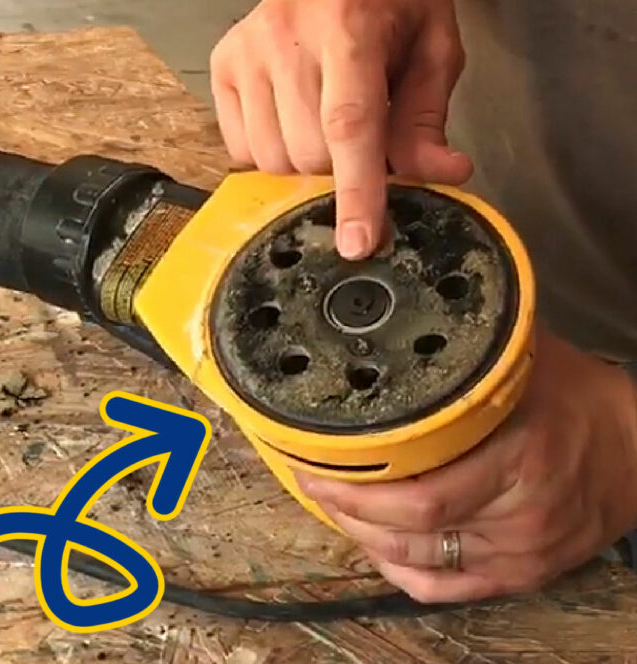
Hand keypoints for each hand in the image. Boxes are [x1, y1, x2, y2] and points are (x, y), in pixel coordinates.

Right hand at [210, 0, 472, 259]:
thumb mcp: (435, 48)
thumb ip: (429, 119)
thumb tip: (443, 176)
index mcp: (350, 26)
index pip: (349, 125)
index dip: (356, 192)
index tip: (357, 243)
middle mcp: (286, 38)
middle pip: (308, 156)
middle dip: (340, 173)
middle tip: (361, 144)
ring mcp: (246, 52)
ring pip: (272, 162)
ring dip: (306, 167)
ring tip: (324, 126)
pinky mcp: (223, 67)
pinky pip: (243, 151)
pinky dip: (273, 156)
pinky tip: (293, 122)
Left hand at [295, 329, 636, 601]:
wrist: (633, 448)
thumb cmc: (571, 397)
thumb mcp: (518, 359)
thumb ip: (458, 354)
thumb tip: (392, 328)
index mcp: (515, 457)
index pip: (418, 495)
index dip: (354, 487)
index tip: (312, 461)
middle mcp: (516, 516)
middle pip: (408, 535)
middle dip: (345, 508)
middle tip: (313, 479)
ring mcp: (517, 555)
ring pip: (417, 564)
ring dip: (364, 536)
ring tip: (334, 503)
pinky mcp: (519, 576)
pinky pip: (444, 590)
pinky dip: (398, 569)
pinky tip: (375, 543)